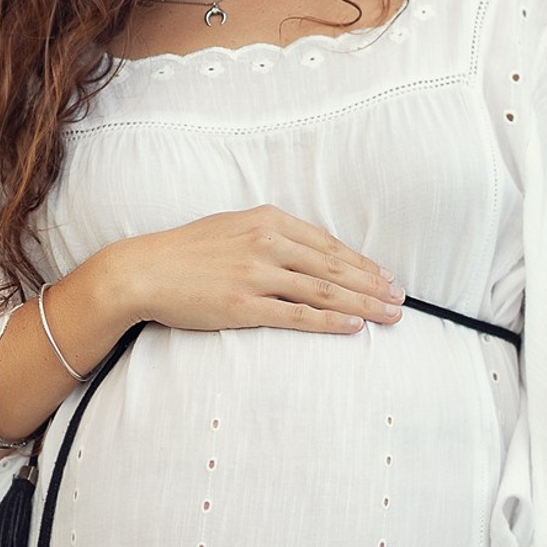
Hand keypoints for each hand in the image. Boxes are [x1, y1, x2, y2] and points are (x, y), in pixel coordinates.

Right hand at [102, 207, 402, 335]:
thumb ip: (269, 234)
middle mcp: (266, 243)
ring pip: (323, 290)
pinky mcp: (244, 306)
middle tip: (401, 299)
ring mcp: (256, 275)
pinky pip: (297, 315)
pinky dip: (330, 320)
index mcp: (266, 220)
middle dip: (372, 284)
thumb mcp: (232, 227)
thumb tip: (306, 251)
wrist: (144, 270)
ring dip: (362, 304)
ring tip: (390, 315)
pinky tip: (354, 326)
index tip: (385, 276)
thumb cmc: (187, 251)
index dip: (361, 262)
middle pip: (333, 267)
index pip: (327, 244)